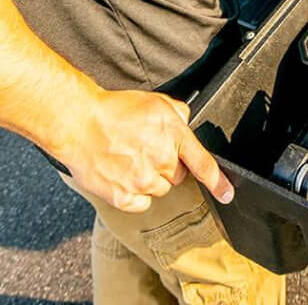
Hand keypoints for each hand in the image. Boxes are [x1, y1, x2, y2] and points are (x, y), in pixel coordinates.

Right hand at [59, 88, 233, 212]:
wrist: (80, 123)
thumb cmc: (116, 110)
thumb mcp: (157, 102)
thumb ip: (179, 115)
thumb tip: (185, 125)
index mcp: (173, 134)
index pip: (203, 163)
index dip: (218, 181)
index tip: (227, 193)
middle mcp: (161, 159)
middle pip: (178, 175)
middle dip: (169, 165)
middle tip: (147, 150)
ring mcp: (141, 180)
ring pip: (160, 190)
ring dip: (151, 179)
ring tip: (131, 160)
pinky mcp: (123, 197)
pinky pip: (141, 204)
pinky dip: (135, 194)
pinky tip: (123, 174)